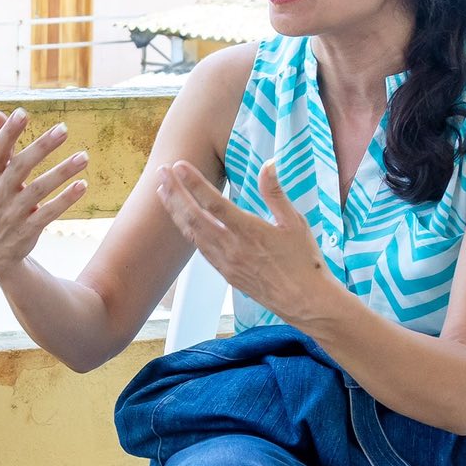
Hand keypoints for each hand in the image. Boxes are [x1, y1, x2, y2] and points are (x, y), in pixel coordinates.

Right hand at [0, 108, 88, 273]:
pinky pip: (48, 213)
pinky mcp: (27, 230)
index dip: (8, 132)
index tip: (23, 113)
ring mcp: (12, 213)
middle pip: (20, 167)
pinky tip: (83, 186)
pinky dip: (65, 199)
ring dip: (62, 172)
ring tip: (84, 156)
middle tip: (64, 129)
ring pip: (38, 190)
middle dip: (41, 147)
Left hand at [156, 159, 340, 325]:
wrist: (305, 301)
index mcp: (250, 232)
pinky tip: (182, 219)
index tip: (179, 165)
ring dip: (175, 210)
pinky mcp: (225, 273)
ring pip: (192, 233)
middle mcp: (232, 247)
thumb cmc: (304, 261)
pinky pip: (200, 248)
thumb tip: (268, 164)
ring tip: (163, 191)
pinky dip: (187, 230)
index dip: (194, 183)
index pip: (215, 203)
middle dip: (175, 193)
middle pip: (194, 216)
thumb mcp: (295, 223)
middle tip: (161, 172)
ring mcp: (225, 262)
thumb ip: (276, 193)